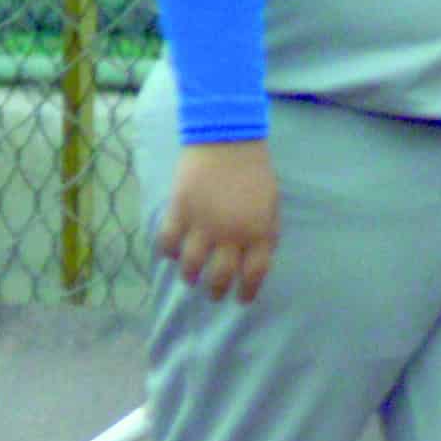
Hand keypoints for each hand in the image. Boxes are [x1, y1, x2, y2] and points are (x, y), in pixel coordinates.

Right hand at [158, 143, 278, 304]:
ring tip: (191, 279)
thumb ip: (266, 234)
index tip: (242, 300)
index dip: (248, 291)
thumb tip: (259, 260)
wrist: (228, 141)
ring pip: (192, 264)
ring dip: (190, 276)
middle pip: (221, 275)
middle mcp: (231, 234)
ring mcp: (203, 223)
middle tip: (214, 295)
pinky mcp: (179, 210)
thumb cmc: (255, 172)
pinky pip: (168, 241)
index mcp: (259, 233)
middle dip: (218, 290)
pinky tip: (172, 255)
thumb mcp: (272, 206)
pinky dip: (169, 252)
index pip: (254, 273)